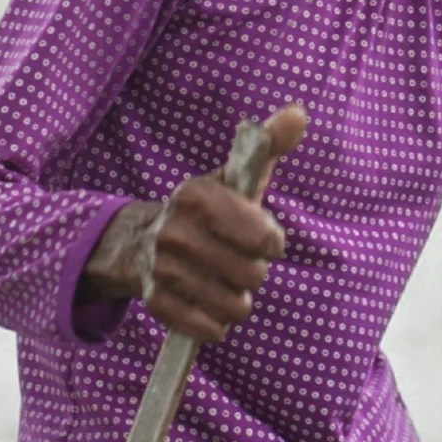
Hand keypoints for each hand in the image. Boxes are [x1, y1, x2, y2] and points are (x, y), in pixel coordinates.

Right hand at [78, 104, 307, 344]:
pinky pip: (211, 329)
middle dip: (253, 272)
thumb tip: (299, 112)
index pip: (263, 238)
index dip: (271, 242)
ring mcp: (163, 269)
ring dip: (237, 299)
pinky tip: (207, 301)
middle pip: (252, 276)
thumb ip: (268, 146)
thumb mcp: (234, 177)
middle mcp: (176, 232)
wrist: (142, 239)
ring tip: (223, 280)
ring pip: (234, 307)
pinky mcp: (157, 304)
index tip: (262, 237)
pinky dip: (216, 322)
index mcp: (197, 196)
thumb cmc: (208, 209)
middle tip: (238, 260)